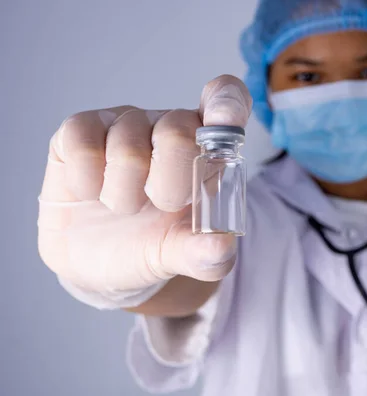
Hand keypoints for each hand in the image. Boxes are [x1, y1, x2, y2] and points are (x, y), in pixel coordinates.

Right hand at [38, 75, 252, 297]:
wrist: (100, 265)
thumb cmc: (152, 246)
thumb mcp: (184, 257)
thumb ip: (207, 255)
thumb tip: (222, 246)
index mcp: (207, 149)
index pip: (225, 101)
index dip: (226, 103)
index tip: (224, 120)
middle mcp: (168, 127)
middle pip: (177, 132)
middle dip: (169, 184)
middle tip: (161, 205)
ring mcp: (125, 125)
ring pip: (127, 147)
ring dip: (123, 195)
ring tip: (124, 207)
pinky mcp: (81, 130)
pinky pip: (82, 143)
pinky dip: (86, 181)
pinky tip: (90, 192)